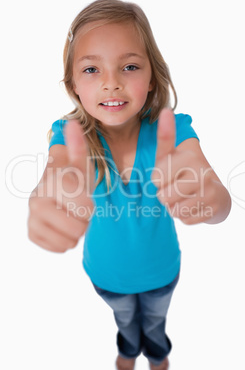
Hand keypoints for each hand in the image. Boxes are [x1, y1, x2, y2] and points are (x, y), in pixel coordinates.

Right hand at [28, 120, 94, 251]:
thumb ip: (77, 147)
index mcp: (51, 178)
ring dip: (77, 234)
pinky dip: (66, 243)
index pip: (78, 200)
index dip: (87, 205)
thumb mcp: (81, 165)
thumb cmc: (75, 180)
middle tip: (83, 213)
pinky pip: (56, 247)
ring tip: (75, 221)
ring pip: (67, 239)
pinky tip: (65, 230)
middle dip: (84, 221)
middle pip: (74, 224)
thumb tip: (72, 123)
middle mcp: (37, 196)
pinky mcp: (31, 231)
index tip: (89, 202)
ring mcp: (32, 216)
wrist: (61, 197)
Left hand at [151, 108, 229, 223]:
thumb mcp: (171, 155)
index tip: (170, 174)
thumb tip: (165, 110)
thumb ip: (165, 137)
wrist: (214, 192)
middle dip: (165, 196)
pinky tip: (194, 205)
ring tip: (185, 197)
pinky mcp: (213, 209)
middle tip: (177, 187)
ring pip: (173, 211)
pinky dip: (185, 216)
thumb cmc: (184, 171)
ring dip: (174, 207)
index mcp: (189, 156)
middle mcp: (202, 172)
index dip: (158, 181)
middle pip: (164, 197)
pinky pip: (184, 220)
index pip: (156, 179)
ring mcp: (210, 192)